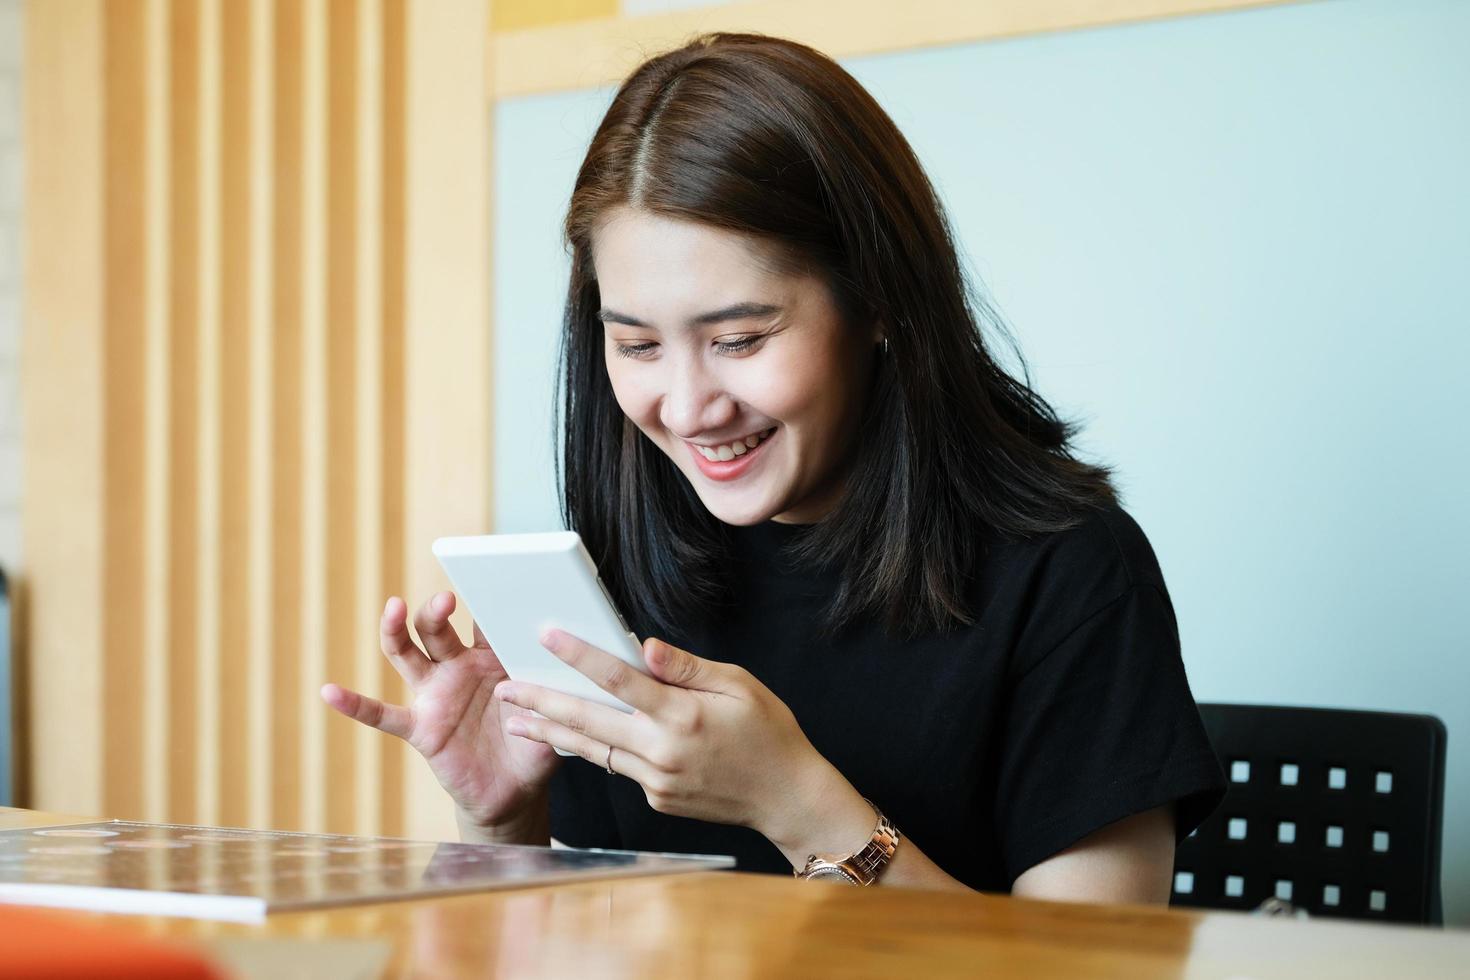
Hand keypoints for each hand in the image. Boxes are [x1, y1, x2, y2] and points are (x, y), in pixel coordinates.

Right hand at [321, 593, 559, 839]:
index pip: (484, 621)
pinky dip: (355, 704)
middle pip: (438, 630)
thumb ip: (550, 687)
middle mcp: (458, 669)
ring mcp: (435, 696)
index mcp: (492, 657)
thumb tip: (562, 664)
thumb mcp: (550, 710)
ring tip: (393, 608)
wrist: (516, 791)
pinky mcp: (420, 728)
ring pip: (408, 656)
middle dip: (436, 612)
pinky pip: (382, 714)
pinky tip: (330, 692)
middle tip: (445, 598)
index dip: (485, 602)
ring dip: (397, 632)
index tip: (489, 582)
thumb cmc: (534, 742)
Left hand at [492, 630, 871, 857]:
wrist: (788, 798)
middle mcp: (661, 752)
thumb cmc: (769, 733)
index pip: (619, 680)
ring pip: (592, 749)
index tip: (548, 634)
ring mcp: (655, 781)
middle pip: (588, 721)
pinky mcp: (655, 799)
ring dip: (551, 731)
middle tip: (504, 687)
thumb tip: (645, 645)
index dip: (579, 655)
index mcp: (682, 718)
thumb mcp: (739, 686)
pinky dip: (591, 749)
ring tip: (515, 716)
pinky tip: (569, 735)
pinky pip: (617, 767)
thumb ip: (687, 668)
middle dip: (541, 701)